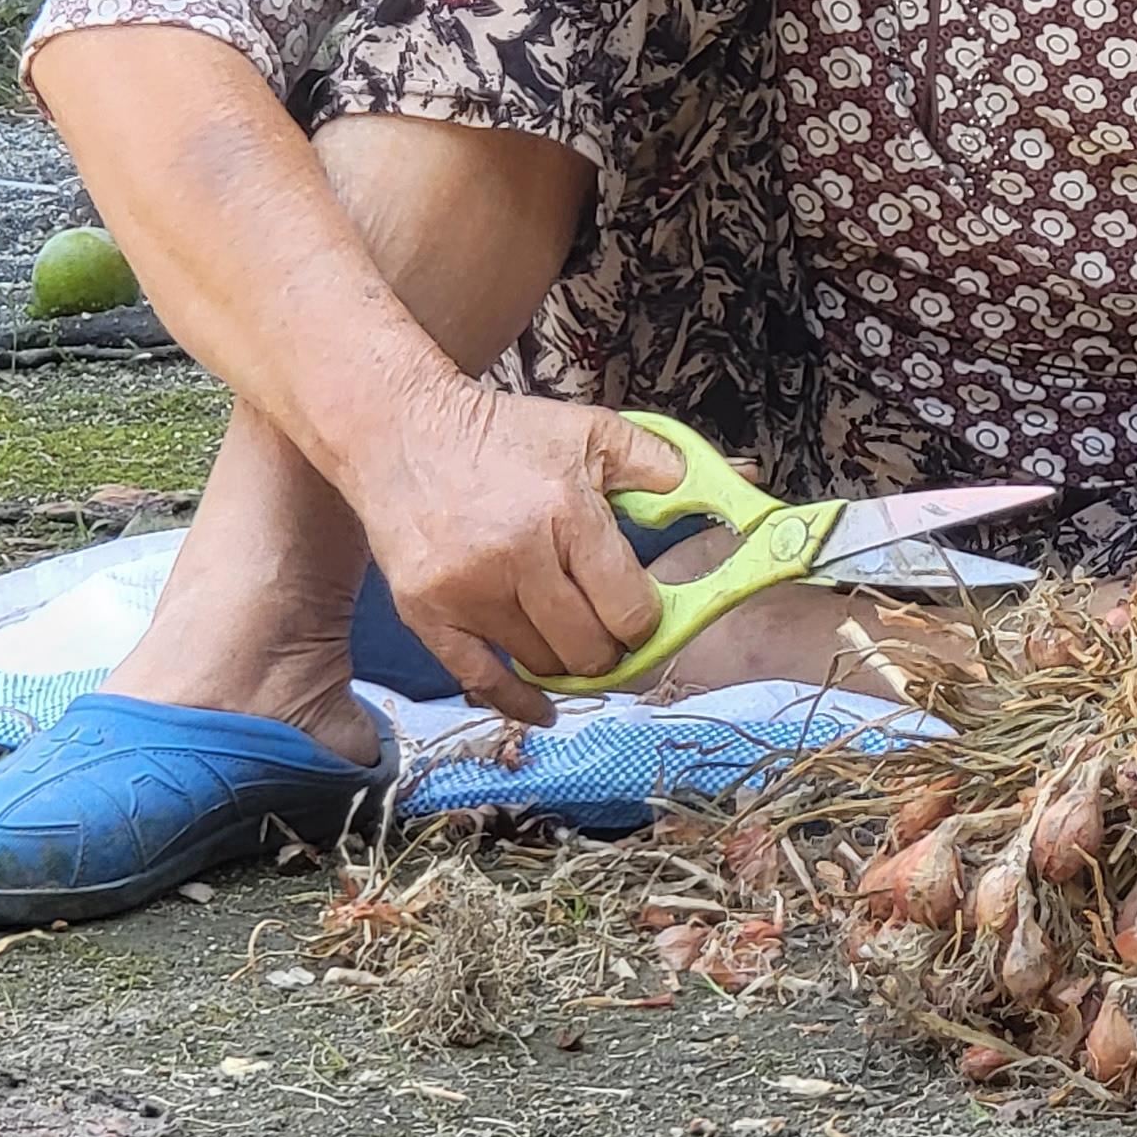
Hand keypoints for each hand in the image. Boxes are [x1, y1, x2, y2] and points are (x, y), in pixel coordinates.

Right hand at [356, 386, 690, 722]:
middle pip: (590, 651)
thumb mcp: (592, 433)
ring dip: (564, 660)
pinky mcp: (428, 613)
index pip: (631, 611)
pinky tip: (543, 706)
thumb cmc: (503, 435)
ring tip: (566, 631)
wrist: (399, 430)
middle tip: (606, 628)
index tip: (639, 613)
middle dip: (609, 647)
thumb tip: (738, 486)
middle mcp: (517, 557)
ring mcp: (468, 591)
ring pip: (543, 666)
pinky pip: (482, 683)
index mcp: (567, 514)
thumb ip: (664, 467)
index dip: (644, 622)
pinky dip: (519, 702)